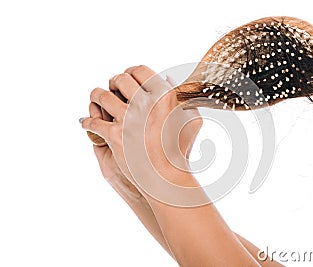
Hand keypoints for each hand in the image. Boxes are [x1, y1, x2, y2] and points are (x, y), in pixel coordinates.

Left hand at [82, 65, 202, 187]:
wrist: (168, 176)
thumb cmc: (180, 149)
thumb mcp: (191, 119)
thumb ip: (181, 97)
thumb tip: (166, 79)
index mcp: (164, 96)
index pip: (140, 70)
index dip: (130, 72)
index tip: (127, 78)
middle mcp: (145, 104)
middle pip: (119, 79)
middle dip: (113, 82)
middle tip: (112, 88)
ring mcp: (128, 119)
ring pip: (102, 96)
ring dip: (96, 95)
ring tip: (96, 98)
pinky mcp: (115, 135)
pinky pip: (93, 122)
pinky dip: (88, 122)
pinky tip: (87, 123)